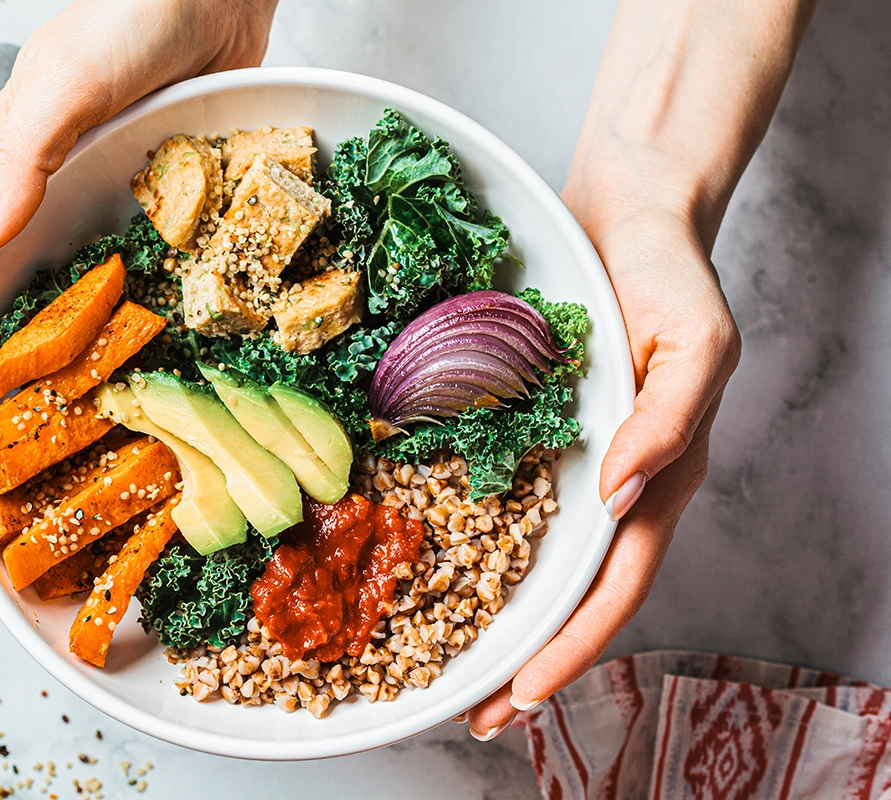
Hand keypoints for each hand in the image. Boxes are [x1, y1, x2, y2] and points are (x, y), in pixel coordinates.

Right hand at [0, 0, 277, 415]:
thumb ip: (20, 156)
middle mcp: (36, 188)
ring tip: (51, 411)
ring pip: (51, 286)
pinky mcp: (140, 197)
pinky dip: (108, 314)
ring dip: (44, 348)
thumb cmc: (131, 14)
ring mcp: (88, 196)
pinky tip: (125, 351)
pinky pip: (114, 268)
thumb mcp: (65, 81)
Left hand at [465, 202, 741, 737]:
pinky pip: (496, 492)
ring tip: (433, 657)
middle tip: (464, 713)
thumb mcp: (695, 342)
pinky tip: (418, 555)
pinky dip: (465, 535)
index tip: (516, 697)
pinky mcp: (528, 427)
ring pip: (527, 554)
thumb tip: (620, 497)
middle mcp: (608, 483)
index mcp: (655, 478)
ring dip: (487, 611)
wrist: (627, 212)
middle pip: (565, 592)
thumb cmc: (672, 274)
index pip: (613, 586)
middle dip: (520, 658)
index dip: (569, 648)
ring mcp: (567, 459)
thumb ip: (667, 422)